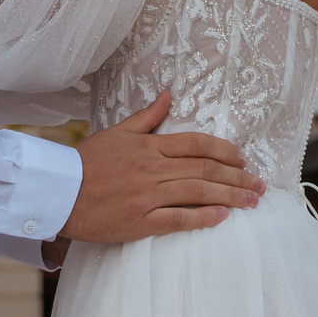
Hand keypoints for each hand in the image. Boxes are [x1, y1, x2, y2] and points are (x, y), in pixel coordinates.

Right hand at [61, 92, 264, 242]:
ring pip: (197, 193)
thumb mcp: (117, 132)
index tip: (244, 160)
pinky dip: (201, 218)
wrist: (57, 192)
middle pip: (205, 169)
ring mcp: (147, 196)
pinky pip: (177, 220)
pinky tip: (221, 218)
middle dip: (238, 177)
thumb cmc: (86, 162)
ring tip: (251, 202)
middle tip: (260, 185)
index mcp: (150, 146)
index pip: (197, 144)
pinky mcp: (138, 222)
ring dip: (229, 197)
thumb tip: (168, 95)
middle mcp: (153, 169)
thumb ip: (147, 116)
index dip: (225, 151)